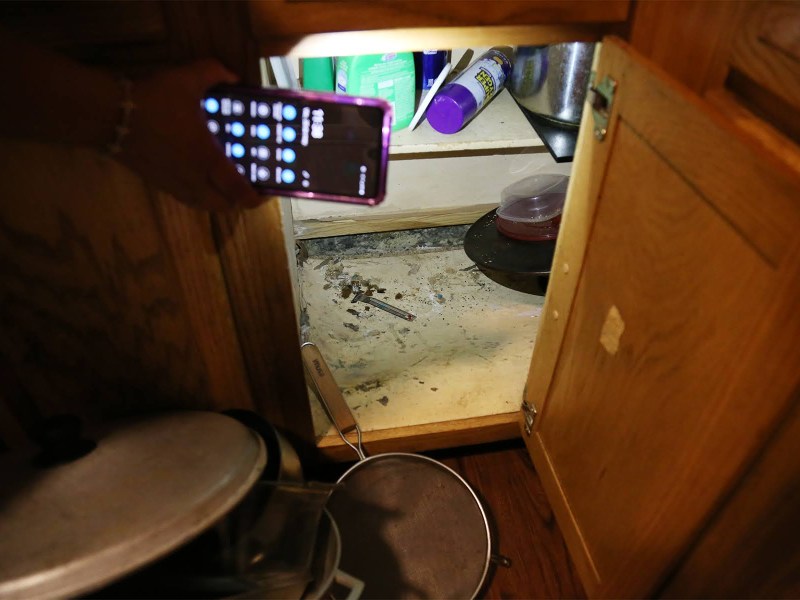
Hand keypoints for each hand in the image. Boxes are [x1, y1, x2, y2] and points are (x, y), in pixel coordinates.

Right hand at [119, 60, 264, 211]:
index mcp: (208, 160)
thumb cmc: (154, 100)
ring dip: (217, 200)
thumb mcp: (188, 78)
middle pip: (223, 206)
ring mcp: (173, 184)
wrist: (109, 115)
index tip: (264, 193)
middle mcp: (194, 179)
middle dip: (237, 202)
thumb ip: (214, 73)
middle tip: (245, 188)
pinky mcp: (157, 182)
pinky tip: (196, 177)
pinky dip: (197, 194)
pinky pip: (185, 197)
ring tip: (223, 184)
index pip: (239, 191)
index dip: (255, 198)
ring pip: (202, 205)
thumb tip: (233, 76)